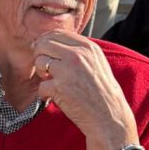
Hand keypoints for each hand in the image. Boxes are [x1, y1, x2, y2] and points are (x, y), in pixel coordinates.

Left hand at [33, 32, 138, 149]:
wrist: (109, 116)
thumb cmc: (102, 91)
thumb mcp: (96, 62)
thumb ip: (79, 50)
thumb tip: (50, 41)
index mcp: (87, 47)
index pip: (57, 33)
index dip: (46, 42)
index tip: (45, 52)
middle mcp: (77, 55)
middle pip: (43, 44)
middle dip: (40, 56)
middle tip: (47, 70)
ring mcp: (67, 70)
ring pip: (39, 62)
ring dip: (42, 74)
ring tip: (55, 83)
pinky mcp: (59, 87)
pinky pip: (41, 86)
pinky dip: (46, 94)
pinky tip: (57, 98)